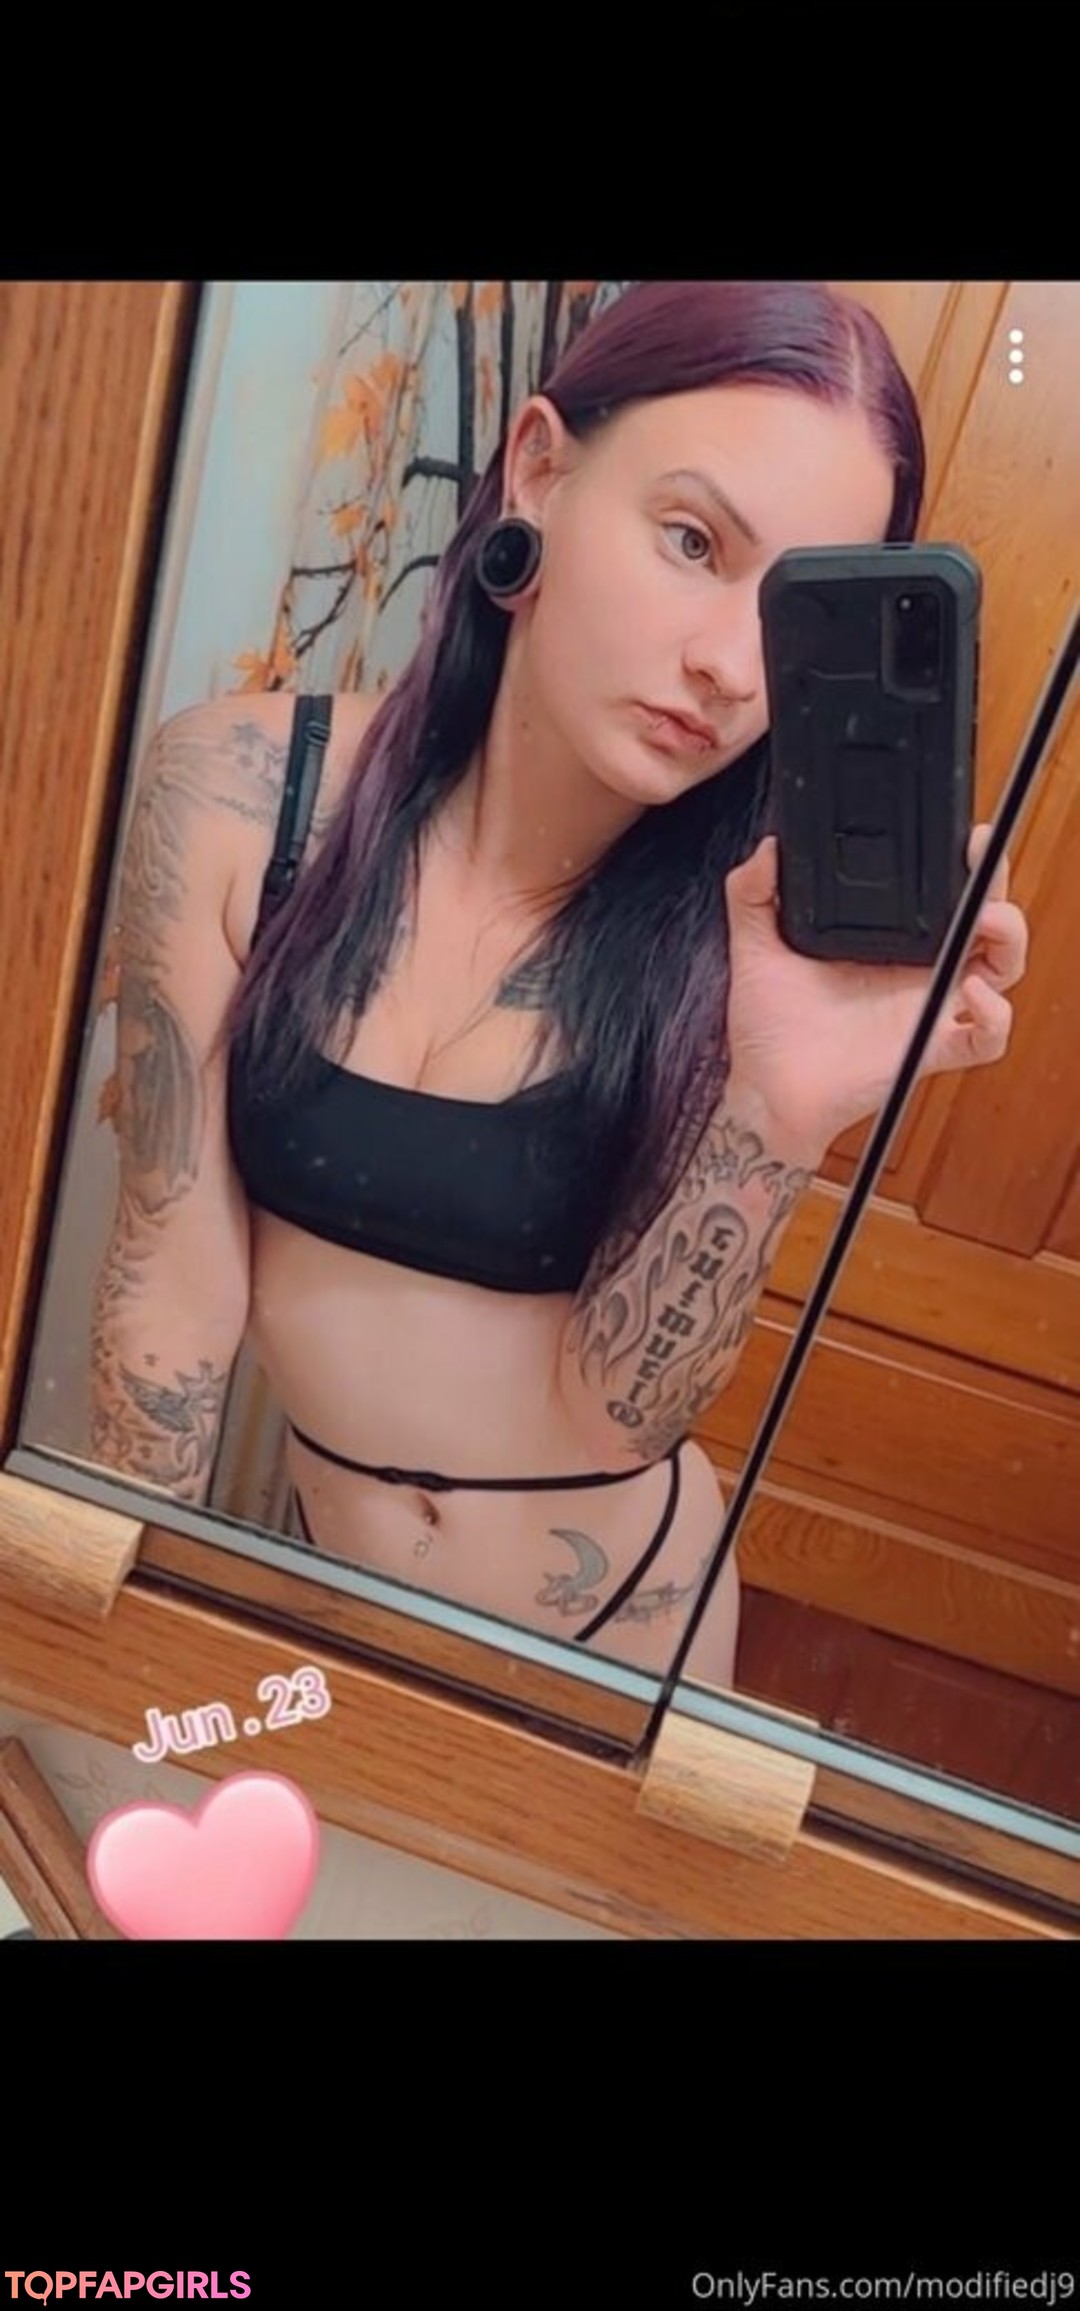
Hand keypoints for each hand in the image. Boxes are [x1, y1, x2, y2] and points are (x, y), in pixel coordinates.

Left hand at [722, 826, 1029, 1161]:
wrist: (765, 1091)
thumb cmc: (769, 1028)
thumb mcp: (756, 948)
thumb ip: (751, 894)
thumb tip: (766, 849)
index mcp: (887, 940)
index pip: (941, 892)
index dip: (958, 863)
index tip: (956, 835)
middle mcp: (917, 970)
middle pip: (984, 918)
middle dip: (996, 884)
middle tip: (981, 859)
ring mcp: (928, 1009)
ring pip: (1002, 968)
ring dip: (1008, 938)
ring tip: (985, 920)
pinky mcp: (930, 1049)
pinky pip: (986, 1038)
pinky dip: (994, 1015)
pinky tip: (968, 992)